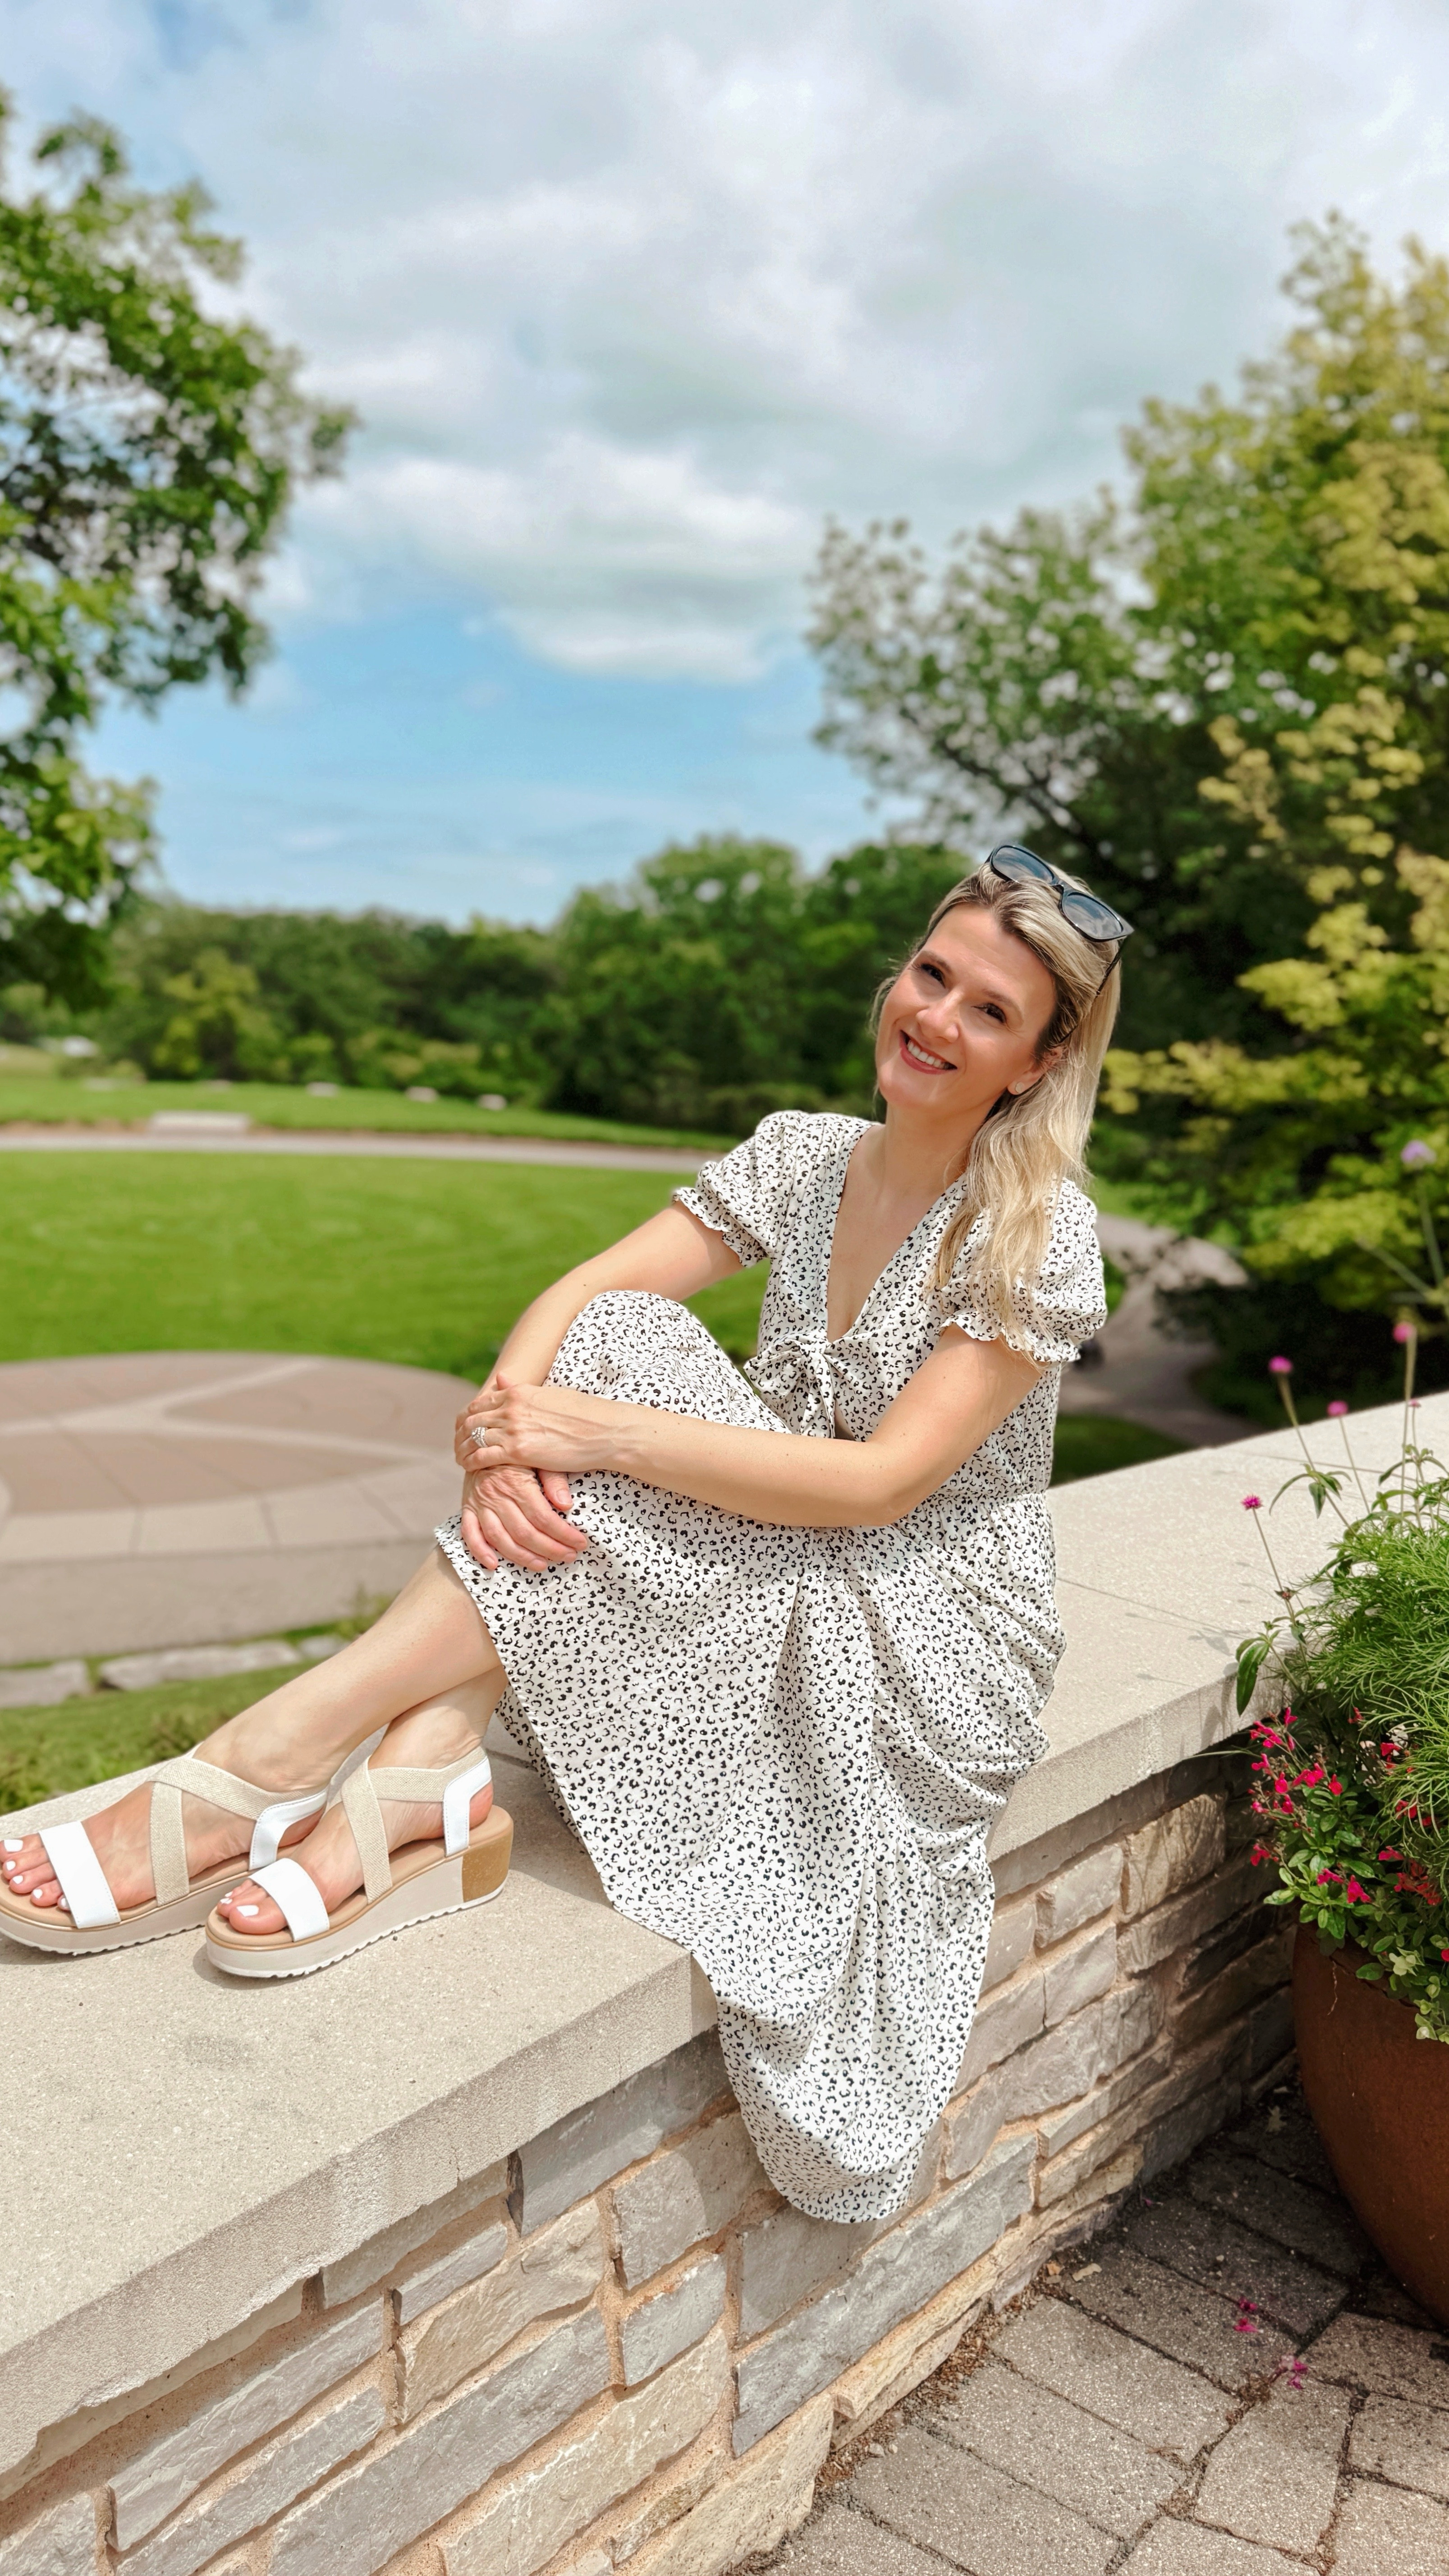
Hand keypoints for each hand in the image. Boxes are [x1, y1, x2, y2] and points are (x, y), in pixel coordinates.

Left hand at [457, 1374, 628, 1478]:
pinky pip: (482, 1456)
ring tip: (459, 1456)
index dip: (468, 1415)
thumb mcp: (548, 1394)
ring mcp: (513, 1428)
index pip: (481, 1402)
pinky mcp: (518, 1450)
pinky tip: (467, 1466)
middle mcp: (512, 1407)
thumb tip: (502, 1378)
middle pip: (472, 1419)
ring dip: (462, 1447)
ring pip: (473, 1437)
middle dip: (460, 1432)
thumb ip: (521, 1389)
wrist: (604, 1430)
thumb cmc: (584, 1414)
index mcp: (519, 1392)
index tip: (464, 1426)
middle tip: (457, 1443)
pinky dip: (470, 1461)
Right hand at [460, 1462, 587, 1571]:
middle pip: (524, 1532)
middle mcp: (496, 1495)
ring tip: (542, 1565)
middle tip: (569, 1556)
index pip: (543, 1517)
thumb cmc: (519, 1452)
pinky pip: (470, 1534)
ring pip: (500, 1539)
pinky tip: (494, 1565)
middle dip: (550, 1549)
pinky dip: (480, 1552)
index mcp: (517, 1482)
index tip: (579, 1543)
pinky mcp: (467, 1508)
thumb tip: (566, 1505)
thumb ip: (554, 1479)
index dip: (563, 1534)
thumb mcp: (541, 1457)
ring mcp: (480, 1503)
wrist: (483, 1441)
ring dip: (522, 1557)